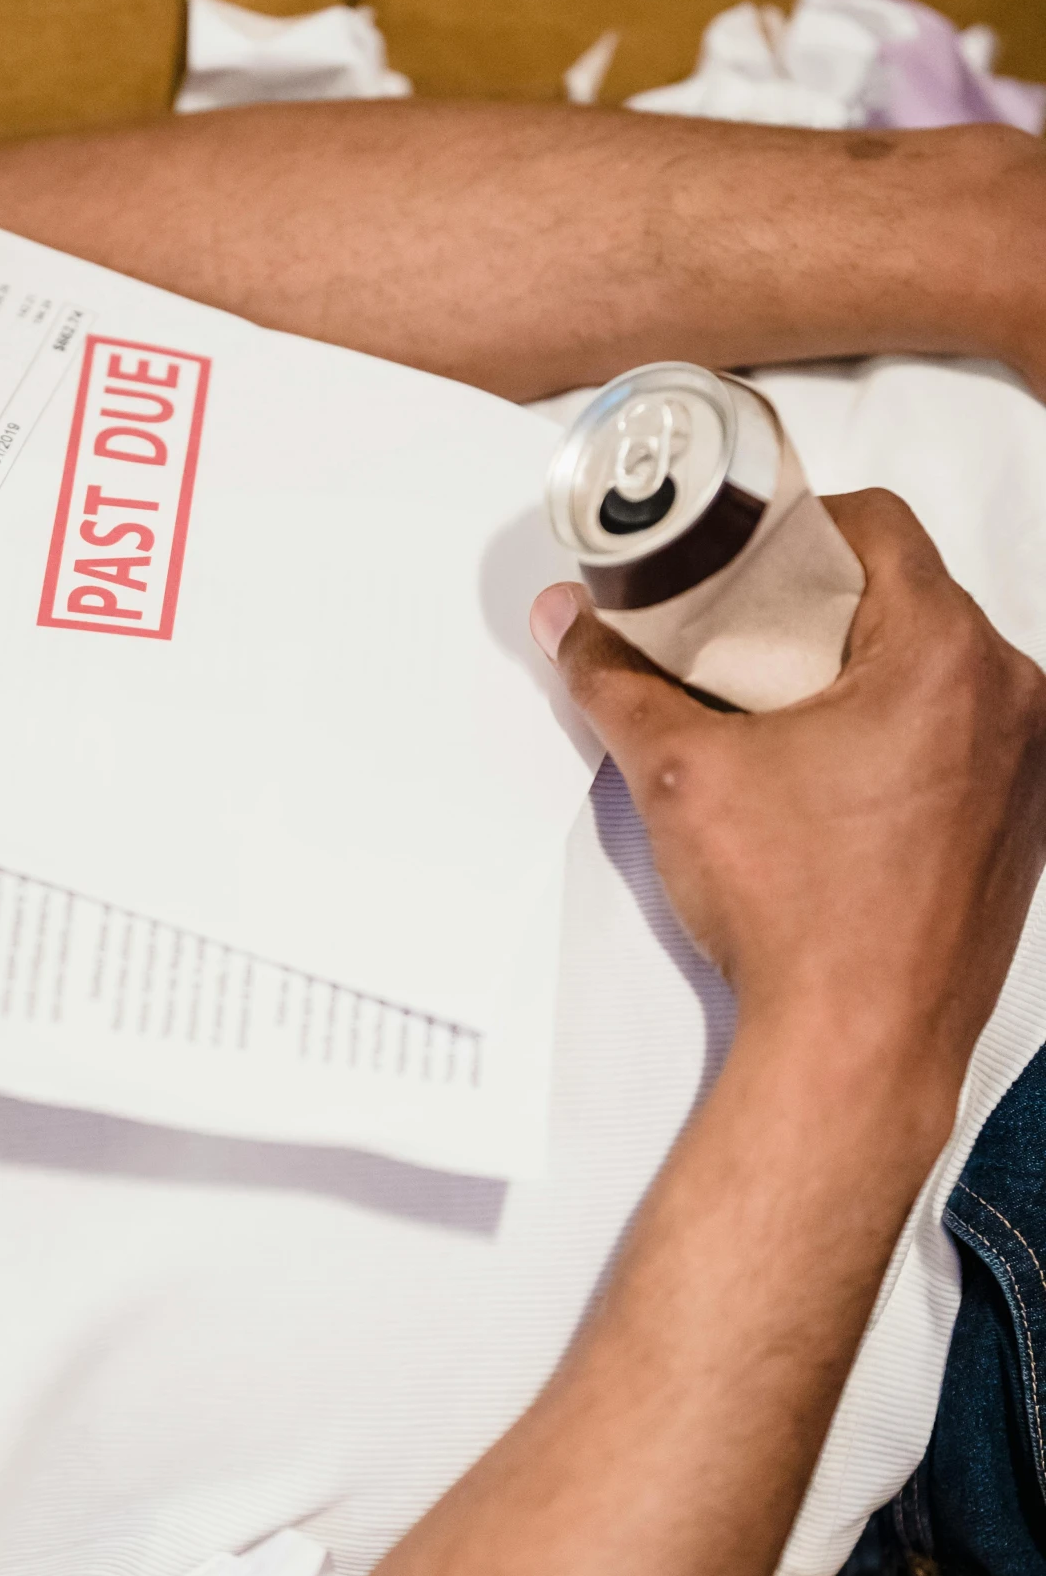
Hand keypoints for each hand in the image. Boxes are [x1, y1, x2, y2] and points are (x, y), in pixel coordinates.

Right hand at [531, 490, 1045, 1103]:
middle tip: (739, 645)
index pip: (877, 527)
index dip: (794, 528)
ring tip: (775, 722)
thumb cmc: (800, 920)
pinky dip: (898, 741)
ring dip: (858, 679)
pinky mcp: (1019, 827)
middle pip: (908, 600)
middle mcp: (1012, 702)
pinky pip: (960, 741)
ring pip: (935, 673)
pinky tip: (827, 787)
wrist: (856, 1049)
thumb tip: (575, 625)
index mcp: (948, 658)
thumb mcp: (681, 774)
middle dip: (818, 611)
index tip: (741, 558)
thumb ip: (618, 680)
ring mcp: (1028, 769)